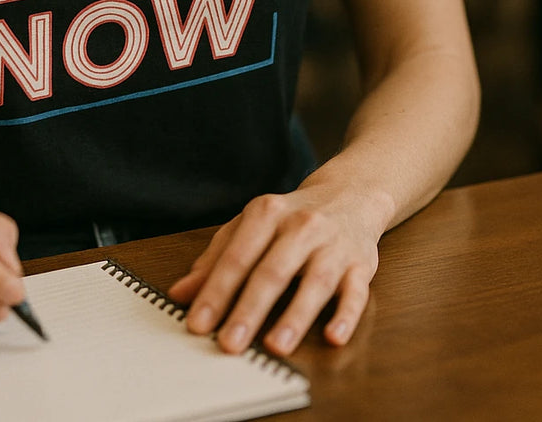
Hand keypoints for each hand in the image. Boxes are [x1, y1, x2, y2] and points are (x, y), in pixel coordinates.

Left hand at [167, 187, 381, 355]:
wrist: (349, 194)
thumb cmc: (291, 217)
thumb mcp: (250, 226)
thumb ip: (216, 258)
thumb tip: (180, 293)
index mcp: (266, 214)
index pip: (236, 257)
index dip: (215, 292)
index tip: (198, 324)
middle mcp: (300, 227)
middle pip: (272, 271)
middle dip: (249, 309)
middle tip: (229, 343)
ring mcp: (333, 246)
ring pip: (314, 282)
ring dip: (295, 316)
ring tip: (275, 346)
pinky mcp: (361, 265)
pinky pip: (356, 292)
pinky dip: (346, 315)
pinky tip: (333, 336)